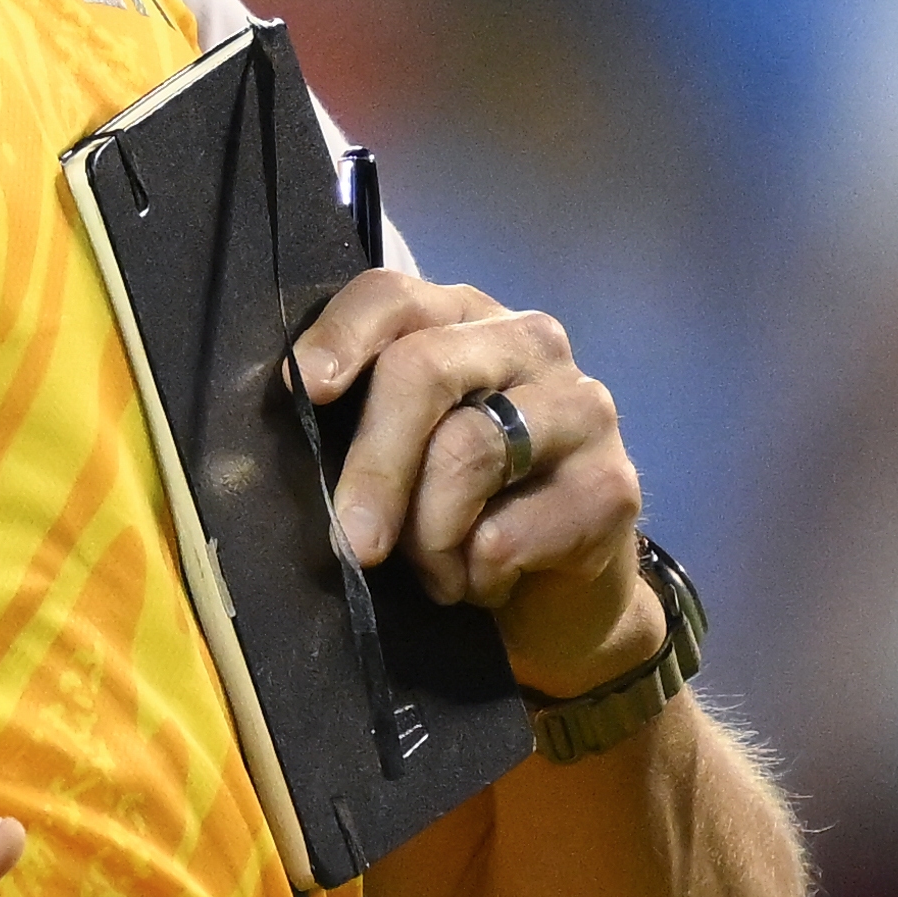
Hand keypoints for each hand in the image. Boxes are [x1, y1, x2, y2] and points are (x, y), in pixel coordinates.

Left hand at [294, 269, 656, 698]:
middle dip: (374, 464)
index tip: (301, 385)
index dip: (341, 335)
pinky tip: (486, 586)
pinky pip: (510, 532)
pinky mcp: (613, 483)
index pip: (392, 295)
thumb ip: (355, 424)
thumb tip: (284, 428)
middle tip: (352, 543)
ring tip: (433, 575)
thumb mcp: (396, 458)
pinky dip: (477, 575)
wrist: (555, 601)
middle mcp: (526, 340)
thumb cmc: (456, 514)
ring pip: (466, 451)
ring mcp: (581, 405)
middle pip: (423, 369)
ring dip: (429, 536)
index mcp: (460, 318)